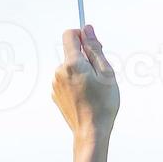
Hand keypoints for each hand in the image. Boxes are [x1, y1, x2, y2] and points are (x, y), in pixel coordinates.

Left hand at [52, 25, 119, 143]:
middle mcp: (59, 71)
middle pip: (72, 52)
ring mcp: (56, 84)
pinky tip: (86, 96)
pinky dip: (76, 83)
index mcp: (72, 63)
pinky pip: (67, 80)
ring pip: (70, 67)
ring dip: (81, 71)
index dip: (82, 35)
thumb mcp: (106, 72)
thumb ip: (95, 49)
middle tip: (101, 74)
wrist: (91, 133)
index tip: (94, 45)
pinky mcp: (56, 95)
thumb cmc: (103, 104)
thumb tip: (87, 29)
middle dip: (85, 57)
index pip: (70, 34)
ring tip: (94, 89)